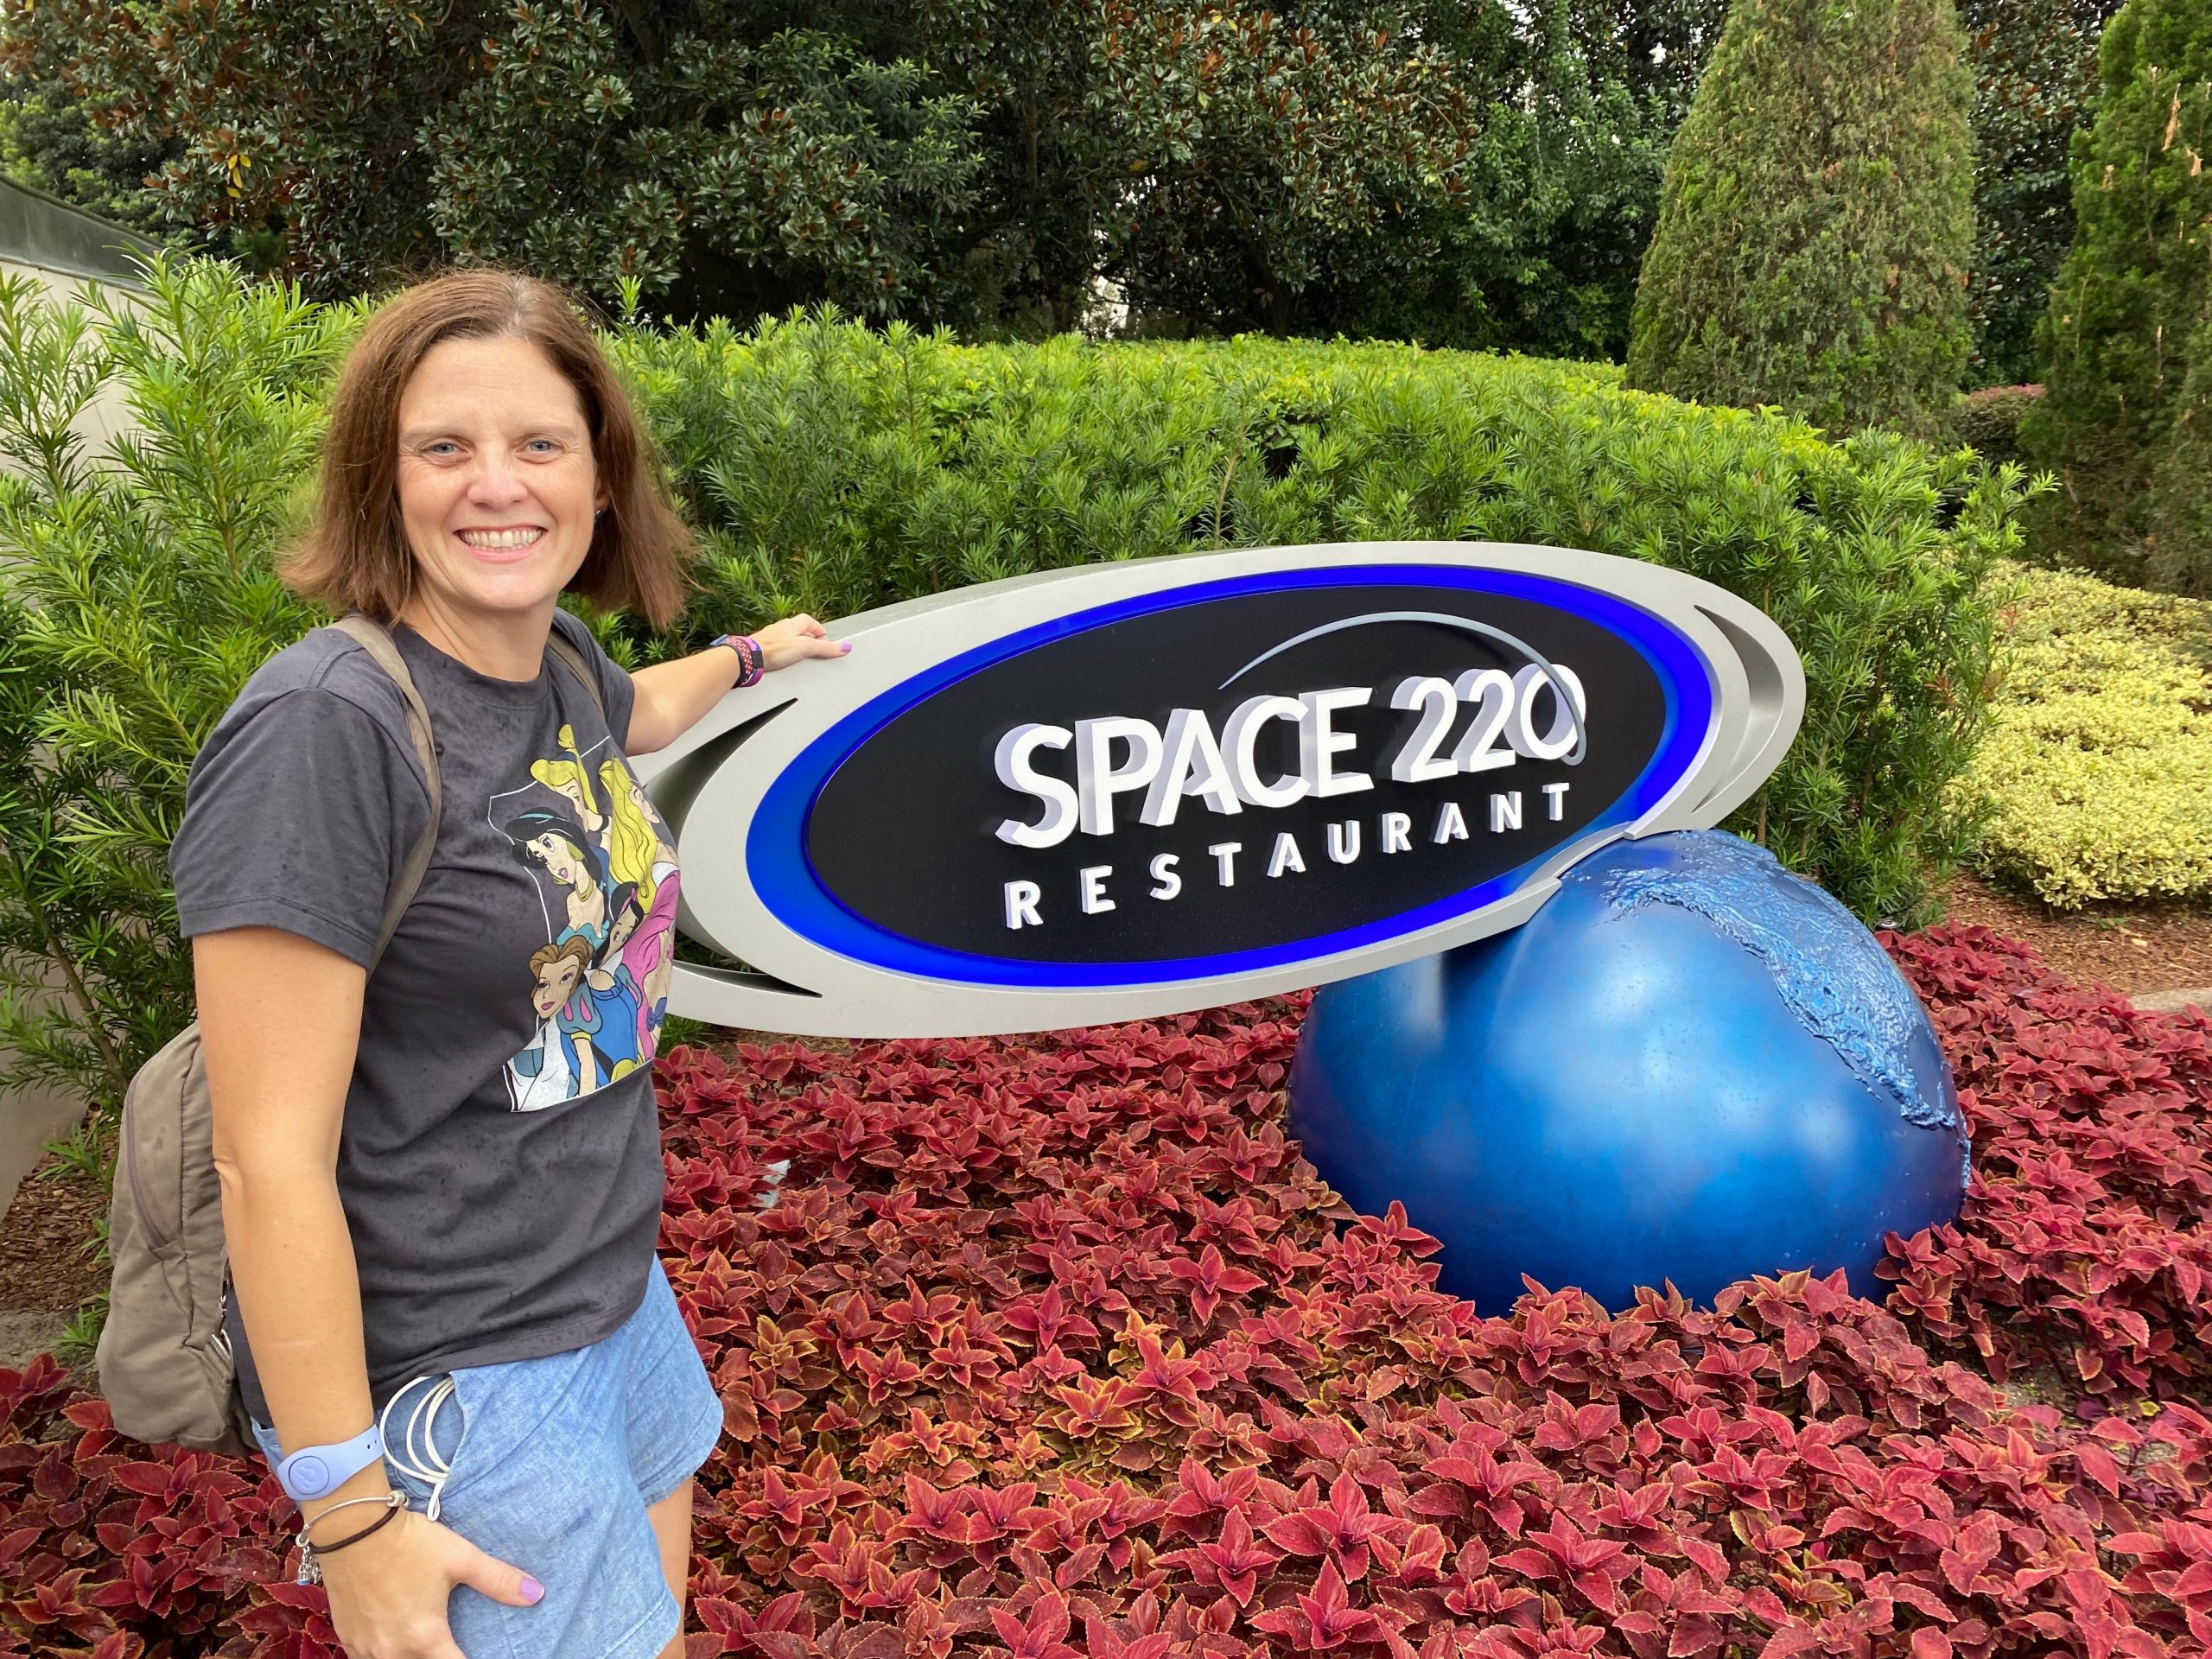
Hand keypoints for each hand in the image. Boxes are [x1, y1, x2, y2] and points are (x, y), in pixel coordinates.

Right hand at [317, 1505, 541, 1658]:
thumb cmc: (410, 1542)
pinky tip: (396, 1641)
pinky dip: (386, 1655)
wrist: (353, 1528)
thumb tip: (536, 1594)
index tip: (479, 1653)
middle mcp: (392, 1651)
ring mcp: (365, 1648)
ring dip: (412, 1658)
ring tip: (425, 1644)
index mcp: (425, 1637)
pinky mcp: (347, 1637)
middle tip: (452, 1646)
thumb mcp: (460, 1557)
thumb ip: (498, 1580)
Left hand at [752, 613, 848, 671]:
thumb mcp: (804, 647)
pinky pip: (775, 649)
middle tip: (813, 645)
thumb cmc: (772, 649)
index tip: (823, 635)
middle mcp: (778, 630)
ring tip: (800, 655)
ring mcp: (768, 639)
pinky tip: (783, 662)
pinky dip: (781, 653)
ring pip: (784, 638)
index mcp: (790, 625)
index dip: (816, 627)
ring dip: (793, 644)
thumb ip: (824, 648)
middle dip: (806, 636)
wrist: (747, 657)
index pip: (807, 620)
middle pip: (796, 629)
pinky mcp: (761, 650)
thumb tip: (844, 647)